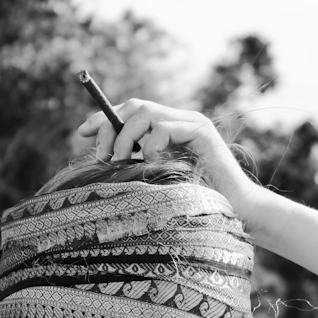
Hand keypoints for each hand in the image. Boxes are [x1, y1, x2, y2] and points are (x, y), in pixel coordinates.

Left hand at [76, 99, 261, 220]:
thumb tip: (103, 162)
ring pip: (145, 111)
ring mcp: (192, 123)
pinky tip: (150, 162)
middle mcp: (179, 120)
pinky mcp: (202, 133)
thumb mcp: (156, 181)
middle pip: (133, 106)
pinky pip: (164, 126)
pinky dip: (150, 143)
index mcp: (166, 129)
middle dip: (109, 127)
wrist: (236, 211)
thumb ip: (137, 166)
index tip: (82, 133)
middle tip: (101, 156)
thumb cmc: (196, 203)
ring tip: (121, 161)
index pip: (129, 112)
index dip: (103, 118)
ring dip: (125, 136)